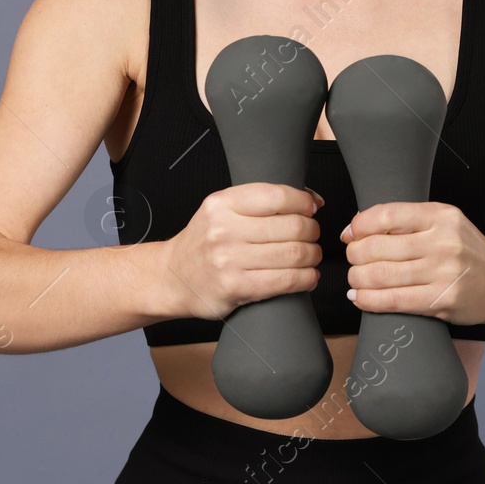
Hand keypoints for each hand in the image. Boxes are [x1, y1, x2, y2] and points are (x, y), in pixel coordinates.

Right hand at [161, 183, 323, 320]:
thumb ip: (260, 201)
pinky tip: (307, 276)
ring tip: (310, 256)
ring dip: (312, 256)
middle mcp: (224, 229)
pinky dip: (305, 278)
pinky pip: (285, 281)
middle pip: (291, 226)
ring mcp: (228, 260)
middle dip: (311, 231)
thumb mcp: (221, 210)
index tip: (310, 208)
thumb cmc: (203, 243)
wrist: (172, 277)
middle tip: (311, 235)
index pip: (277, 196)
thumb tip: (311, 199)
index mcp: (222, 203)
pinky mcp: (235, 287)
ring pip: (293, 254)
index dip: (303, 202)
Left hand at [341, 202, 484, 324]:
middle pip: (378, 247)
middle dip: (355, 255)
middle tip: (354, 259)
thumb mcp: (444, 222)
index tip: (350, 234)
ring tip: (356, 279)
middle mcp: (442, 242)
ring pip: (381, 275)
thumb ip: (406, 221)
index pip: (387, 215)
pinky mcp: (441, 300)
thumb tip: (356, 228)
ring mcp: (443, 273)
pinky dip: (369, 300)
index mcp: (440, 216)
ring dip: (358, 279)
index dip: (360, 226)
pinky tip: (360, 297)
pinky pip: (394, 300)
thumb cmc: (469, 252)